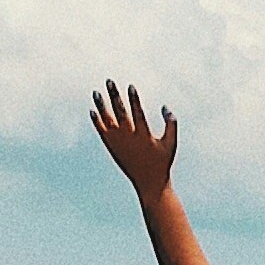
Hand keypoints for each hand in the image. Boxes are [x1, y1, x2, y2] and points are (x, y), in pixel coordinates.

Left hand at [89, 78, 177, 196]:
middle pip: (120, 112)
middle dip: (114, 96)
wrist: (148, 183)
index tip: (130, 87)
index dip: (134, 100)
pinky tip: (92, 110)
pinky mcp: (112, 147)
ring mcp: (118, 143)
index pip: (138, 113)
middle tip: (109, 81)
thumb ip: (171, 125)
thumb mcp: (171, 144)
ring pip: (108, 120)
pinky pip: (102, 132)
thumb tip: (166, 107)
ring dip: (101, 106)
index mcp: (144, 136)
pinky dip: (97, 121)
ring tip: (96, 92)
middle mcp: (128, 138)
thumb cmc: (162, 162)